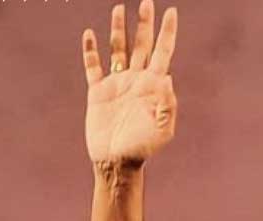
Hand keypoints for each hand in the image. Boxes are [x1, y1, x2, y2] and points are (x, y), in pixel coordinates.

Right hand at [82, 0, 177, 164]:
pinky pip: (93, 66)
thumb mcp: (162, 129)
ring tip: (119, 9)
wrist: (117, 162)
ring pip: (119, 50)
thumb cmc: (144, 149)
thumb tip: (167, 76)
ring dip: (119, 30)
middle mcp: (137, 81)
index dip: (167, 32)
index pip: (163, 52)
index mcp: (154, 86)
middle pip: (142, 45)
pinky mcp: (98, 92)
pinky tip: (90, 34)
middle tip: (147, 2)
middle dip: (145, 24)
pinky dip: (91, 51)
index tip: (171, 11)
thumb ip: (167, 104)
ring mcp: (117, 84)